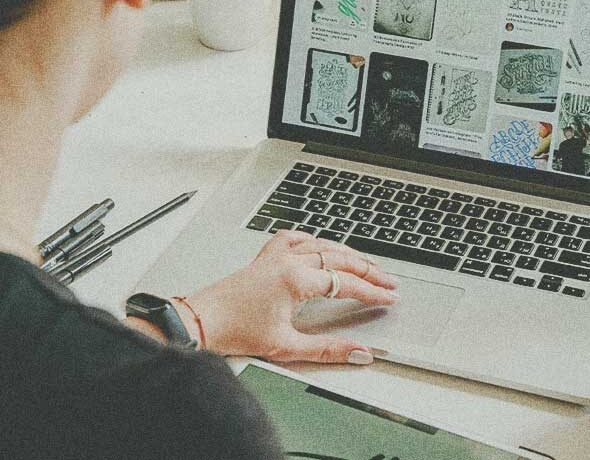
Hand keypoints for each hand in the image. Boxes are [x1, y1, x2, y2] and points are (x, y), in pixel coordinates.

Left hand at [180, 230, 399, 364]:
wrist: (200, 322)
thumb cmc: (234, 332)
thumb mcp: (286, 346)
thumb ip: (327, 349)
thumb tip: (357, 351)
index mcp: (295, 280)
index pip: (346, 283)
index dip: (372, 291)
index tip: (389, 297)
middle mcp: (287, 262)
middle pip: (340, 259)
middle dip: (369, 270)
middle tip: (389, 280)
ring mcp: (275, 257)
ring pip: (321, 245)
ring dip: (347, 253)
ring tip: (366, 263)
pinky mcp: (264, 259)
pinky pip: (293, 239)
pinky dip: (312, 239)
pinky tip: (318, 243)